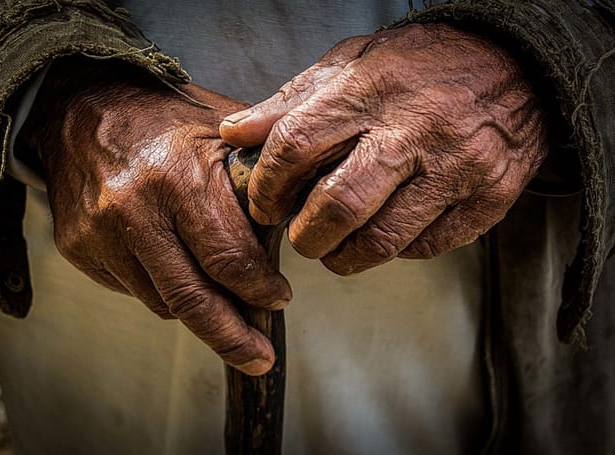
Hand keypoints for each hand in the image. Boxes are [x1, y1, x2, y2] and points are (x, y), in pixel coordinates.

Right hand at [21, 61, 290, 374]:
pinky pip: (134, 291)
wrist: (80, 108)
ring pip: (163, 302)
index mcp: (179, 176)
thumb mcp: (221, 128)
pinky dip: (164, 292)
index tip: (278, 299)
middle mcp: (134, 210)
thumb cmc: (163, 116)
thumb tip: (297, 219)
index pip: (230, 258)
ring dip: (200, 313)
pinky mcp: (79, 249)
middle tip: (259, 358)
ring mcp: (100, 234)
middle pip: (192, 299)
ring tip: (226, 310)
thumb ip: (260, 174)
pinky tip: (179, 273)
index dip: (261, 289)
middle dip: (232, 337)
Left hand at [220, 24, 547, 273]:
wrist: (517, 66)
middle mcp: (414, 132)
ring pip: (382, 241)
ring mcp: (455, 170)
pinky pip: (424, 247)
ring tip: (335, 246)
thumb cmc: (424, 65)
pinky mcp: (486, 201)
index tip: (264, 205)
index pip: (296, 146)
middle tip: (300, 236)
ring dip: (344, 256)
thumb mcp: (354, 63)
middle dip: (305, 237)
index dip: (268, 186)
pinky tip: (385, 231)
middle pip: (338, 207)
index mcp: (371, 91)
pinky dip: (394, 251)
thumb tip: (237, 132)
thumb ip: (293, 100)